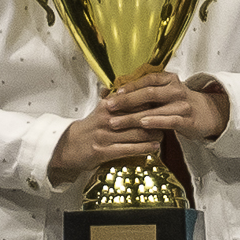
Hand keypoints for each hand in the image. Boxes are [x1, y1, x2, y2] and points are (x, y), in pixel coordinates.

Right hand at [48, 72, 226, 182]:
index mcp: (107, 106)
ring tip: (166, 133)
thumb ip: (116, 101)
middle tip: (171, 118)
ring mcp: (104, 136)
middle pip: (138, 116)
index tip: (166, 101)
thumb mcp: (100, 111)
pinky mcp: (103, 151)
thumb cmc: (90, 129)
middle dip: (157, 117)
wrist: (68, 148)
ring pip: (136, 133)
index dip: (152, 101)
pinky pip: (128, 149)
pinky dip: (144, 148)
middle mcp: (106, 119)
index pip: (134, 100)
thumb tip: (131, 87)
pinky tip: (156, 147)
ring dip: (154, 133)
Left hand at [105, 68, 227, 141]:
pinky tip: (142, 125)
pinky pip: (169, 121)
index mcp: (169, 79)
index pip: (147, 79)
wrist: (208, 114)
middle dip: (126, 101)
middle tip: (108, 107)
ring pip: (155, 109)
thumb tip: (114, 91)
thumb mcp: (165, 93)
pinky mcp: (188, 120)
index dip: (129, 86)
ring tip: (116, 122)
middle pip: (148, 93)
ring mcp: (183, 105)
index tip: (113, 93)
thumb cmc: (179, 104)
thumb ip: (146, 92)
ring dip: (133, 116)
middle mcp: (176, 89)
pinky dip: (154, 122)